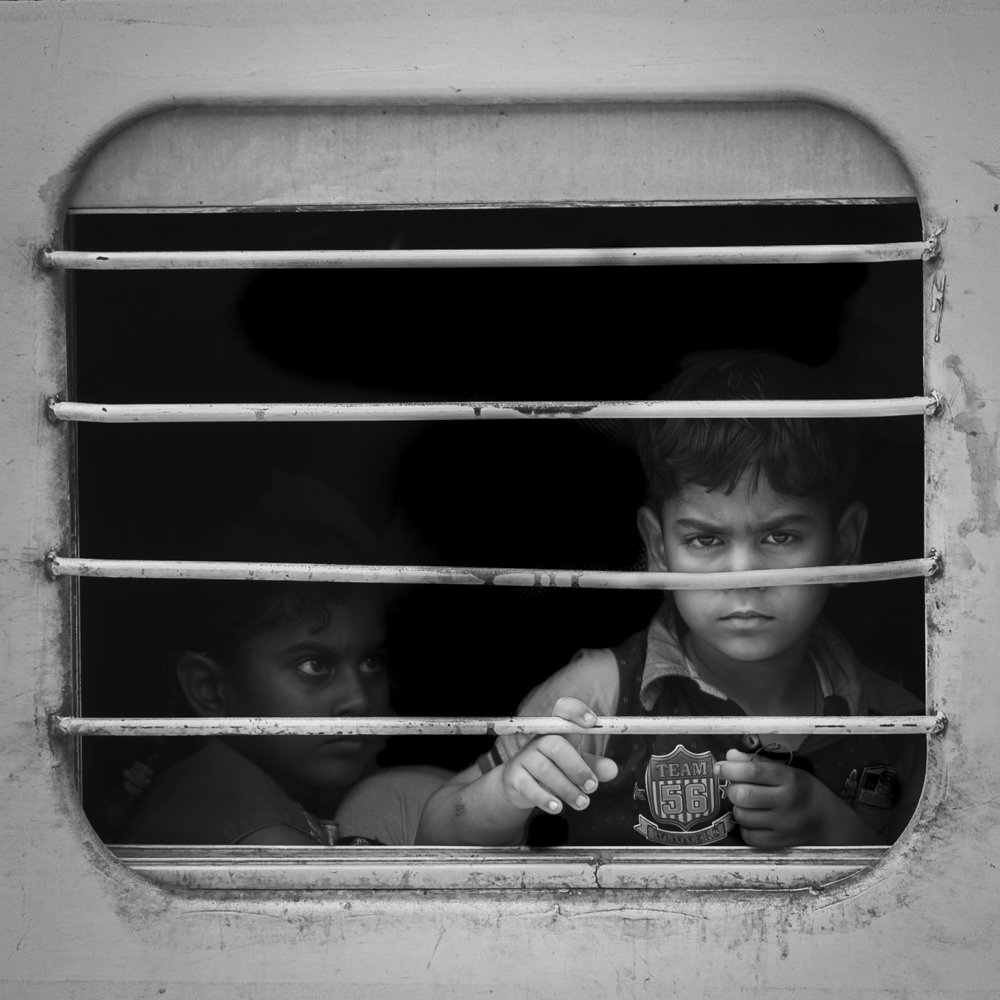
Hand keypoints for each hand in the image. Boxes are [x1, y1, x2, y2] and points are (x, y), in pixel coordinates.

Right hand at [498, 697, 618, 814]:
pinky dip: (545, 799)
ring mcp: (525, 757)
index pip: (563, 709)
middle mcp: (539, 739)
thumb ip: (595, 767)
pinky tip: (557, 808)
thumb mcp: (578, 765)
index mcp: (557, 730)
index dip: (576, 711)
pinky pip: (529, 787)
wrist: (521, 786)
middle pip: (556, 746)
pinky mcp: (514, 777)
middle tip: (592, 787)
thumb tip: (612, 770)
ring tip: (582, 803)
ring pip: (545, 770)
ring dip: (567, 789)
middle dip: (578, 768)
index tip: (592, 722)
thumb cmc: (555, 769)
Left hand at [716, 749, 882, 846]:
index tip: (718, 767)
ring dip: (738, 809)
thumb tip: (729, 755)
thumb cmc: (805, 792)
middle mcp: (786, 802)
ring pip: (742, 816)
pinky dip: (745, 827)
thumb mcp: (788, 772)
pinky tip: (754, 821)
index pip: (753, 771)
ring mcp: (783, 825)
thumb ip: (757, 763)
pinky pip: (748, 836)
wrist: (830, 823)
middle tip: (738, 788)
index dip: (730, 768)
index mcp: (789, 779)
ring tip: (749, 805)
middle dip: (733, 790)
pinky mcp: (779, 843)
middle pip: (743, 795)